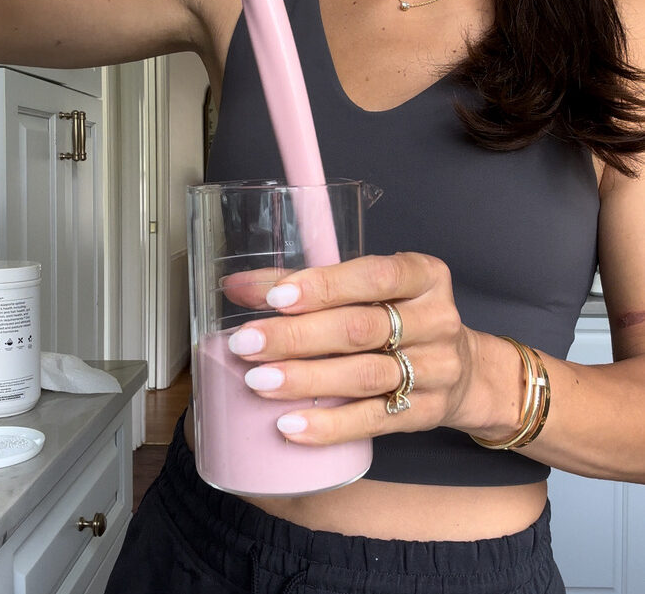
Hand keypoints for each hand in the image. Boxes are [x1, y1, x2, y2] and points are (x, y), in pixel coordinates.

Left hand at [226, 253, 494, 445]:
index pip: (376, 276)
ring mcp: (437, 369)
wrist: (463, 367)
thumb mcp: (368, 290)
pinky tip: (290, 425)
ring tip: (259, 381)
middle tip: (246, 342)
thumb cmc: (399, 316)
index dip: (325, 286)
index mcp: (425, 276)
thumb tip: (237, 287)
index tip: (276, 297)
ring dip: (307, 379)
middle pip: (361, 328)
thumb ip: (306, 284)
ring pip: (366, 375)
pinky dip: (330, 425)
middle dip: (297, 336)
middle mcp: (437, 319)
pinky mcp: (426, 412)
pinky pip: (374, 421)